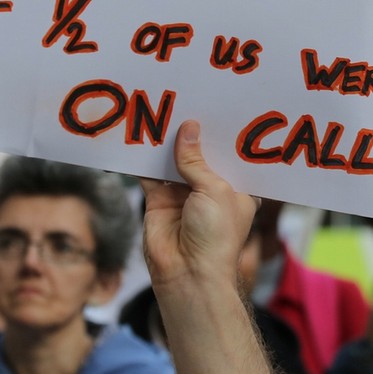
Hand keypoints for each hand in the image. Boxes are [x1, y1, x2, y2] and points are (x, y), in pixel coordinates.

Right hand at [140, 120, 258, 292]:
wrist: (187, 273)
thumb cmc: (216, 236)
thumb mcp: (214, 190)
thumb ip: (197, 160)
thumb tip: (188, 128)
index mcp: (235, 187)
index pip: (229, 154)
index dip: (221, 133)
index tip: (215, 105)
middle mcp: (209, 188)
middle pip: (198, 154)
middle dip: (191, 133)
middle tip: (183, 100)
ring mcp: (183, 194)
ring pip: (172, 160)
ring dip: (165, 142)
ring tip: (159, 110)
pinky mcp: (158, 200)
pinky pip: (148, 173)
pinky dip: (142, 157)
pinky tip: (137, 136)